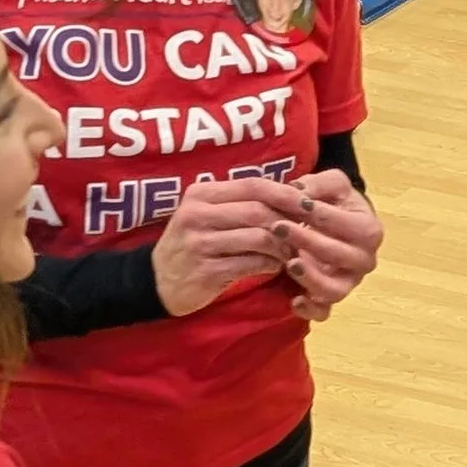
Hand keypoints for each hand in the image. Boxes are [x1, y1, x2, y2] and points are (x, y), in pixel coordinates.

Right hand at [150, 178, 292, 315]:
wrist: (157, 281)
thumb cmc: (193, 244)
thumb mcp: (207, 215)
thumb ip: (241, 203)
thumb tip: (292, 195)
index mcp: (201, 194)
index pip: (253, 185)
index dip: (286, 193)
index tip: (309, 204)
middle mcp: (197, 215)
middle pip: (258, 210)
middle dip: (289, 222)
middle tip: (306, 233)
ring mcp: (200, 244)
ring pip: (258, 238)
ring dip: (283, 246)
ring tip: (291, 253)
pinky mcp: (206, 271)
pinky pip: (252, 264)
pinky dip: (271, 265)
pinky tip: (275, 267)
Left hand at [269, 167, 382, 321]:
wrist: (338, 223)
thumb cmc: (335, 202)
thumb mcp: (331, 184)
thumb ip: (317, 183)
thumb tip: (297, 190)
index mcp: (369, 230)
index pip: (345, 224)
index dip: (318, 214)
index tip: (293, 203)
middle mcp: (364, 260)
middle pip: (338, 256)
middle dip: (307, 242)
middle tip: (279, 227)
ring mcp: (349, 282)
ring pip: (334, 289)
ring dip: (311, 278)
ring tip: (289, 264)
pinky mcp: (331, 299)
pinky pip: (324, 312)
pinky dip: (310, 310)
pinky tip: (295, 299)